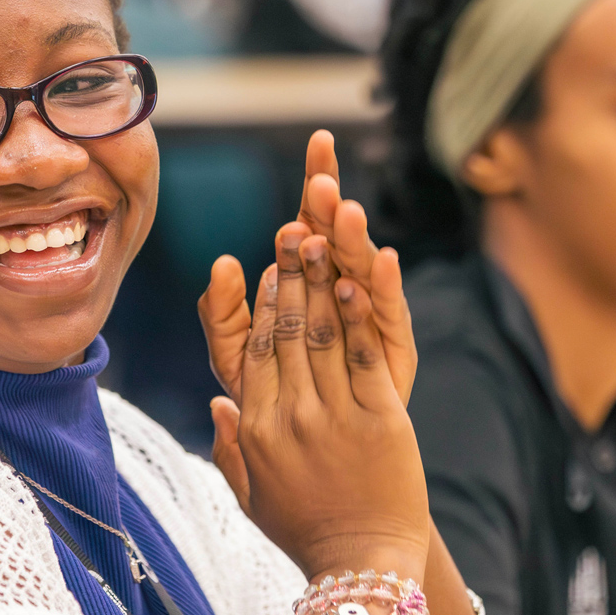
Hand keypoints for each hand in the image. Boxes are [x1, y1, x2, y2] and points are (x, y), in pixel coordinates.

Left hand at [200, 130, 415, 407]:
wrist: (310, 468)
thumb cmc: (270, 408)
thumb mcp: (234, 358)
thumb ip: (222, 314)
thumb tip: (222, 262)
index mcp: (309, 284)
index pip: (312, 222)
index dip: (314, 185)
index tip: (318, 145)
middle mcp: (345, 293)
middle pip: (342, 235)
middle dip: (334, 201)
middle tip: (323, 171)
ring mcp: (372, 321)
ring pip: (364, 269)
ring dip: (354, 238)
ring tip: (344, 210)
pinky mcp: (393, 352)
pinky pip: (388, 316)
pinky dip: (385, 289)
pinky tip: (381, 262)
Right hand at [203, 219, 428, 584]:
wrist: (362, 567)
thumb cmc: (306, 533)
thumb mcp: (252, 496)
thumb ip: (230, 449)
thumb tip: (220, 406)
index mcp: (255, 430)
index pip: (255, 351)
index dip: (262, 304)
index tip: (269, 267)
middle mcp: (288, 418)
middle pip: (285, 332)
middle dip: (290, 276)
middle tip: (293, 232)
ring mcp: (333, 417)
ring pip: (320, 334)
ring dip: (320, 280)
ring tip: (321, 238)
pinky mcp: (379, 421)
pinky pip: (363, 356)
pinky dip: (359, 315)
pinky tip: (356, 281)